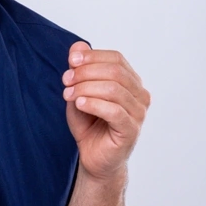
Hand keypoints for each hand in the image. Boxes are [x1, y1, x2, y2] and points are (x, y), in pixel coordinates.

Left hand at [61, 41, 150, 181]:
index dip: (93, 57)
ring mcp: (138, 113)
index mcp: (131, 83)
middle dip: (86, 72)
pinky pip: (114, 111)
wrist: (93, 159)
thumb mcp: (80, 92)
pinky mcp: (131, 130)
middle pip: (115, 72)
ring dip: (86, 88)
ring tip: (68, 94)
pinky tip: (79, 104)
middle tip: (66, 80)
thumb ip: (80, 71)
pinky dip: (93, 104)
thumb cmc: (90, 126)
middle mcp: (140, 96)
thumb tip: (77, 47)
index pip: (116, 59)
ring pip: (113, 89)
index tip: (70, 62)